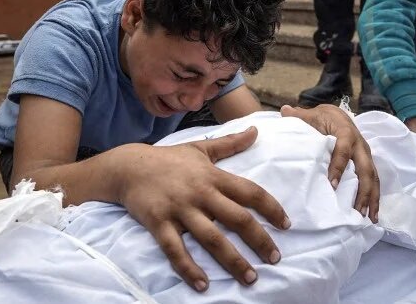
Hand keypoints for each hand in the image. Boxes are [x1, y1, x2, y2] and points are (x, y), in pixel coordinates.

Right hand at [114, 127, 289, 291]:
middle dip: (260, 239)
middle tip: (275, 258)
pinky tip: (203, 285)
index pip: (250, 192)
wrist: (129, 166)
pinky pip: (176, 250)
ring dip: (233, 260)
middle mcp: (201, 193)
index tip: (286, 224)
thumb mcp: (201, 148)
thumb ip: (230, 143)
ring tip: (250, 278)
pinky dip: (189, 268)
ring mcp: (180, 209)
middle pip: (237, 218)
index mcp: (213, 176)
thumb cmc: (168, 159)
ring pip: (212, 239)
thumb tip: (255, 130)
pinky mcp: (159, 223)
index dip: (271, 208)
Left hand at [280, 104, 379, 221]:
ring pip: (373, 177)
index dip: (339, 167)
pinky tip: (372, 215)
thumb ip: (299, 116)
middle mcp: (360, 144)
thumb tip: (284, 111)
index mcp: (346, 132)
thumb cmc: (322, 118)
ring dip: (372, 198)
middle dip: (363, 190)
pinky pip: (373, 181)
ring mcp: (365, 155)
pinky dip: (374, 198)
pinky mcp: (367, 163)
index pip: (343, 151)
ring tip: (367, 217)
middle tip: (357, 210)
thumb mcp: (311, 115)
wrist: (337, 115)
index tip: (332, 184)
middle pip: (365, 169)